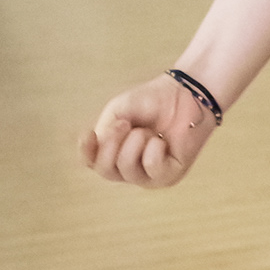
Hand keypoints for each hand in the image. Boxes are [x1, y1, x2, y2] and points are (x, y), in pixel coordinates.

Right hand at [82, 73, 219, 189]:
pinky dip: (153, 149)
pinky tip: (162, 140)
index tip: (89, 133)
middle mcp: (129, 168)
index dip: (86, 151)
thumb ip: (105, 132)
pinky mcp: (169, 176)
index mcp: (113, 152)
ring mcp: (149, 175)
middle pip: (105, 170)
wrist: (183, 94)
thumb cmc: (151, 102)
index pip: (91, 162)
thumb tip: (103, 152)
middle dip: (111, 144)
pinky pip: (152, 168)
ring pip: (126, 170)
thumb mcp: (118, 111)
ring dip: (134, 143)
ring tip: (146, 130)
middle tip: (124, 124)